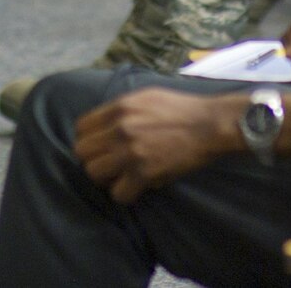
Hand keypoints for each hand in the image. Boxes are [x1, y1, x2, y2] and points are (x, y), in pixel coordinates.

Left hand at [75, 88, 239, 203]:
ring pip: (94, 174)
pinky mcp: (144, 173)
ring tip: (120, 177)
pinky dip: (125, 194)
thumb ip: (121, 109)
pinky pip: (118, 193)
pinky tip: (136, 187)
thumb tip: (104, 126)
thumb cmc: (181, 109)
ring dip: (106, 178)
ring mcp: (130, 151)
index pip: (81, 127)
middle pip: (82, 152)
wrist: (209, 124)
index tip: (99, 147)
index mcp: (119, 107)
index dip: (89, 140)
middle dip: (93, 160)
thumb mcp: (146, 97)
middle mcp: (120, 128)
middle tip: (108, 165)